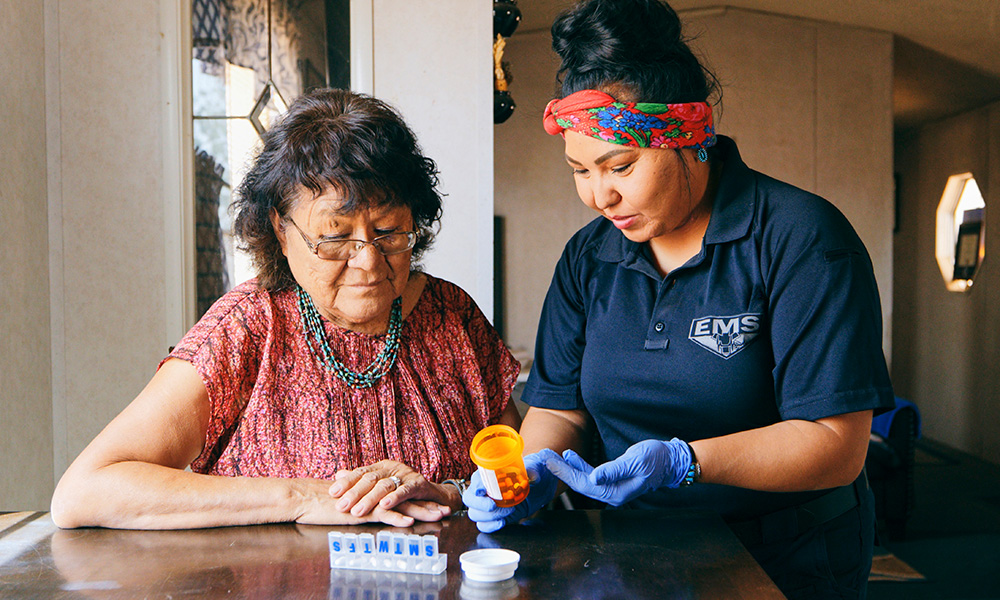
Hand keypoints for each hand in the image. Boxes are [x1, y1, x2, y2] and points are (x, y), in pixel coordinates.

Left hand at [328, 460, 452, 522]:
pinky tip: (385, 505)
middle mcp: (392, 468)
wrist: (434, 495)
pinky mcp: (419, 484)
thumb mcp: (381, 485)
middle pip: (370, 479)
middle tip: (341, 506)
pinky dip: (395, 498)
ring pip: (385, 485)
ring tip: (357, 511)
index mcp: (381, 467)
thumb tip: (338, 474)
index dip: (346, 482)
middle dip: (354, 493)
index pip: (360, 472)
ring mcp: (406, 475)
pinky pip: (405, 490)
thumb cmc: (404, 491)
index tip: (332, 493)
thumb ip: (360, 480)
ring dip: (370, 499)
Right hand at [463, 449, 559, 532]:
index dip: (476, 485)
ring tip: (509, 511)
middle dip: (479, 504)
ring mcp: (487, 504)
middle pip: (469, 499)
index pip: (476, 479)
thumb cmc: (532, 472)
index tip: (482, 490)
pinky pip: (483, 525)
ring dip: (489, 516)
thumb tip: (534, 477)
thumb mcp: (534, 467)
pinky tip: (502, 522)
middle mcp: (484, 489)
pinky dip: (490, 526)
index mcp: (489, 473)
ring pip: (475, 514)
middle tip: (493, 505)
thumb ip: (533, 471)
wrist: (539, 487)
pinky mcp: (494, 516)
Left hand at [546, 439, 690, 506]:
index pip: (584, 484)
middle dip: (562, 471)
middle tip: (546, 458)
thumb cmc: (656, 460)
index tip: (551, 462)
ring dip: (568, 468)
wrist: (670, 461)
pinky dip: (580, 466)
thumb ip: (614, 470)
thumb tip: (594, 477)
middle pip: (580, 484)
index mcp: (616, 492)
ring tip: (554, 456)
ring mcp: (612, 488)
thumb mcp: (635, 461)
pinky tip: (571, 457)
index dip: (566, 473)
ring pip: (584, 479)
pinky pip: (591, 475)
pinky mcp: (613, 480)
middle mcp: (611, 493)